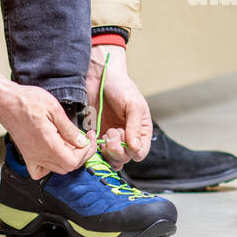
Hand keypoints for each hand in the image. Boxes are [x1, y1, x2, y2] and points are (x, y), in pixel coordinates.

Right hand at [0, 69, 95, 178]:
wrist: (4, 101)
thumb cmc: (26, 100)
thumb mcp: (54, 108)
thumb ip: (69, 128)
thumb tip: (81, 141)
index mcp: (47, 143)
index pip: (74, 161)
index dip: (86, 151)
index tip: (89, 137)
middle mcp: (38, 154)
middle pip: (68, 167)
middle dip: (81, 154)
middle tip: (85, 138)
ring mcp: (31, 157)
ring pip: (57, 169)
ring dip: (69, 158)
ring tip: (72, 142)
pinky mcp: (26, 155)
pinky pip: (40, 171)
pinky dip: (50, 167)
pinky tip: (55, 153)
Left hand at [85, 45, 151, 168]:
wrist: (99, 76)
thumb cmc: (121, 87)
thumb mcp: (133, 105)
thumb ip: (135, 127)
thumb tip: (135, 148)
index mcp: (141, 130)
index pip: (140, 153)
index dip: (132, 150)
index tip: (123, 135)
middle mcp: (128, 137)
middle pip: (126, 158)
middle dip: (117, 149)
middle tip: (111, 132)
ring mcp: (112, 137)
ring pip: (112, 159)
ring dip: (107, 152)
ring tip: (105, 135)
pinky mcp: (98, 136)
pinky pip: (98, 152)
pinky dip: (96, 148)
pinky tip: (95, 134)